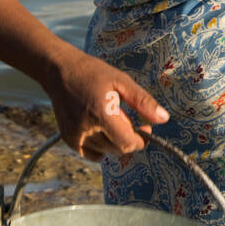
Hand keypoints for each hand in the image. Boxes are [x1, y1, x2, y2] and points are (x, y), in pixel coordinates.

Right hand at [45, 47, 169, 162]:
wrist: (60, 71)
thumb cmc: (92, 73)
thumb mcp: (121, 81)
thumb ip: (143, 101)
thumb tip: (164, 119)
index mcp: (101, 113)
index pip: (126, 143)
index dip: (141, 140)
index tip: (145, 128)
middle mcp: (86, 129)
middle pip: (117, 149)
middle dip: (129, 139)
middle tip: (131, 119)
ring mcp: (75, 136)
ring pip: (105, 151)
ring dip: (115, 141)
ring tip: (113, 118)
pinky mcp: (68, 139)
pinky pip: (91, 153)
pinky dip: (101, 147)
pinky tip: (102, 129)